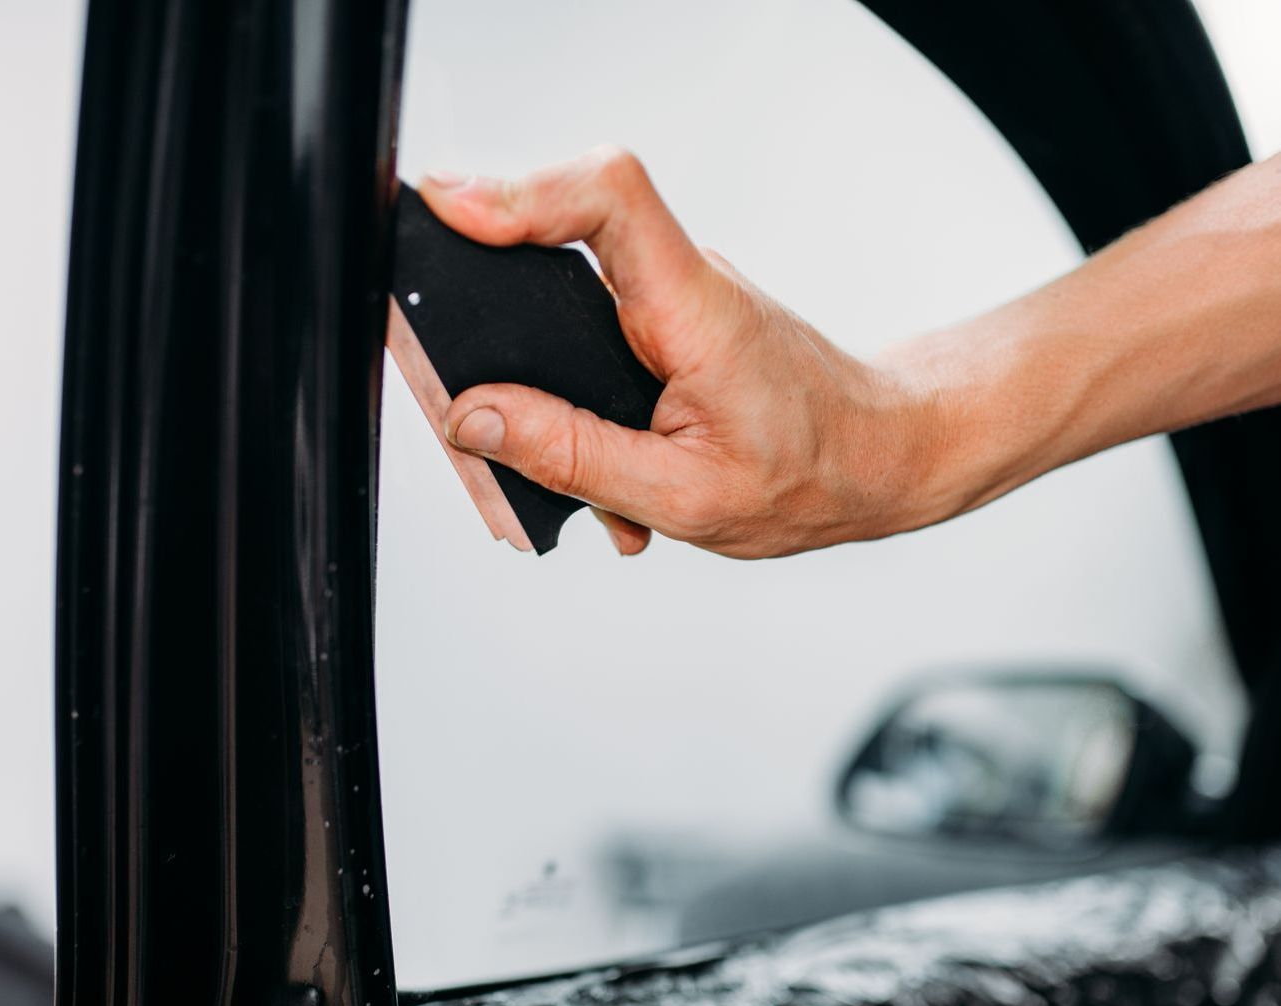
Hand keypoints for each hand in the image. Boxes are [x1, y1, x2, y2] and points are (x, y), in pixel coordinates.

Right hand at [418, 147, 953, 557]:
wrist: (876, 458)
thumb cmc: (809, 475)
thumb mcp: (684, 495)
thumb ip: (573, 455)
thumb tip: (477, 420)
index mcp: (696, 311)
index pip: (608, 200)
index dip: (521, 191)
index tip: (448, 209)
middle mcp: (680, 286)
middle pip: (556, 247)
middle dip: (487, 318)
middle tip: (453, 395)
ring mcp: (668, 303)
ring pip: (562, 303)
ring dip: (529, 381)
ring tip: (529, 462)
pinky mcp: (662, 327)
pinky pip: (587, 339)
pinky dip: (567, 400)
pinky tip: (583, 461)